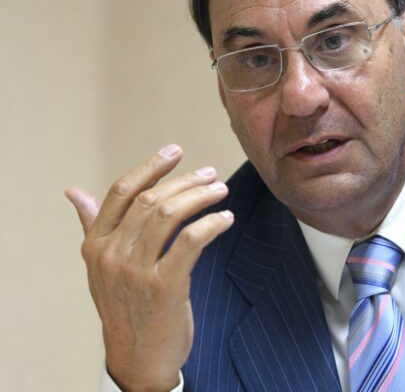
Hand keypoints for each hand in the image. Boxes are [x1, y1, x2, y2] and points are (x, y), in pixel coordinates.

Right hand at [65, 144, 233, 391]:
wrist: (136, 359)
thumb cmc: (125, 306)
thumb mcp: (100, 267)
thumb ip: (92, 226)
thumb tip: (73, 192)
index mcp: (95, 244)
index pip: (122, 192)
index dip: (151, 167)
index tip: (176, 151)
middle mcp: (111, 255)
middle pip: (151, 200)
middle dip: (185, 181)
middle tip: (211, 174)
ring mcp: (136, 271)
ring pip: (170, 216)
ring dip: (201, 197)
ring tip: (221, 190)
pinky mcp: (164, 287)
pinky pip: (190, 242)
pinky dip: (211, 224)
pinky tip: (225, 218)